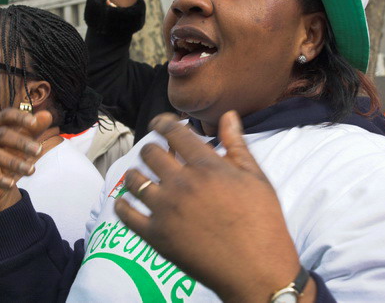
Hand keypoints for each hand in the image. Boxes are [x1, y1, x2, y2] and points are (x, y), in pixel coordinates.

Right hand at [0, 109, 50, 219]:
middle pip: (1, 135)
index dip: (19, 117)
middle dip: (21, 142)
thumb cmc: (7, 154)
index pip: (5, 115)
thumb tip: (48, 114)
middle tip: (39, 150)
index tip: (34, 122)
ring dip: (14, 162)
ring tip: (32, 170)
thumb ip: (34, 129)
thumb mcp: (22, 142)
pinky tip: (11, 184)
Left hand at [115, 112, 314, 302]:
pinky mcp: (156, 236)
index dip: (163, 122)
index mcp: (206, 166)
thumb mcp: (255, 178)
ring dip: (135, 173)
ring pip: (134, 179)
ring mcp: (166, 210)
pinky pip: (127, 214)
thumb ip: (236, 145)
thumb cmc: (262, 222)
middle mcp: (181, 183)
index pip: (174, 132)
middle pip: (150, 152)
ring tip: (141, 176)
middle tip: (156, 154)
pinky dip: (122, 205)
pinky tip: (126, 202)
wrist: (257, 270)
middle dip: (152, 148)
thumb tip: (228, 115)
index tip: (159, 123)